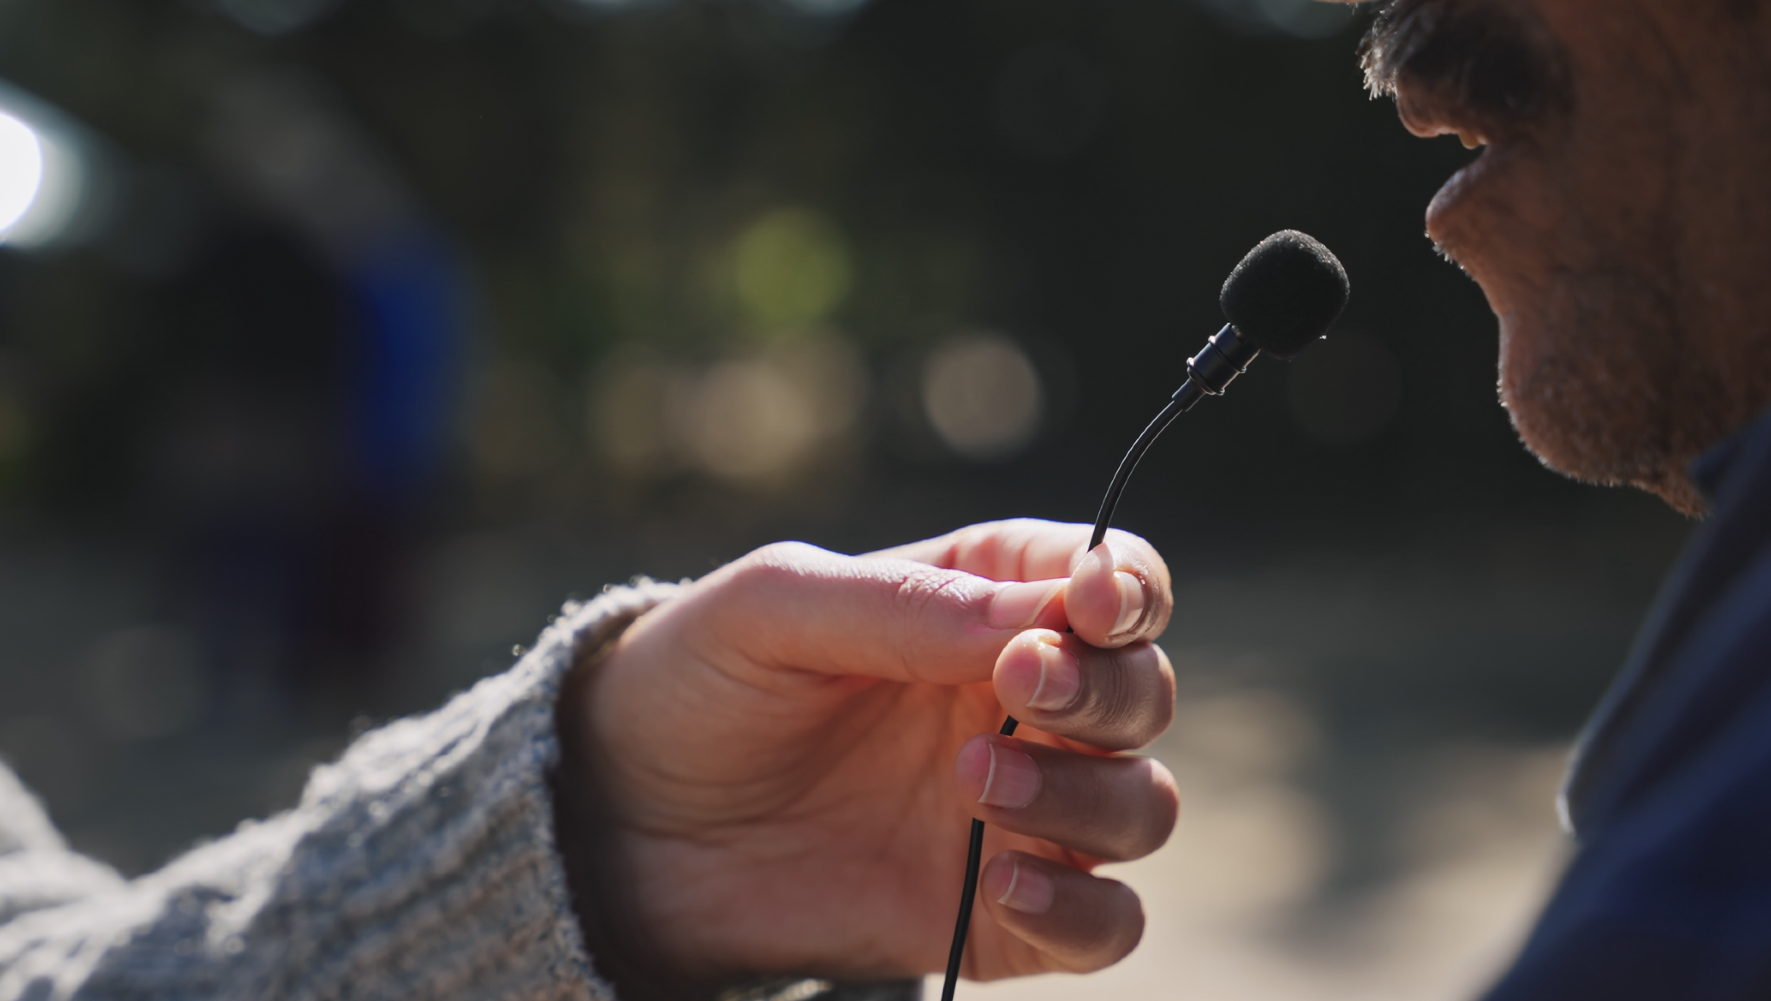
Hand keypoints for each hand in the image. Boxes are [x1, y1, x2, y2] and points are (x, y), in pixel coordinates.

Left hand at [554, 519, 1178, 997]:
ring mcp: (1021, 811)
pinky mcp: (1001, 915)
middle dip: (1104, 690)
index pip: (1115, 580)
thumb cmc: (701, 684)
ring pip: (1142, 806)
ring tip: (972, 784)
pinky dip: (1083, 909)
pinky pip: (1107, 924)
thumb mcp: (775, 610)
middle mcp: (1023, 703)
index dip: (1126, 589)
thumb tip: (1036, 620)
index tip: (1086, 605)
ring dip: (1087, 795)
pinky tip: (1000, 884)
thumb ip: (905, 604)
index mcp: (986, 600)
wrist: (625, 826)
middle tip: (1015, 687)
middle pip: (1145, 693)